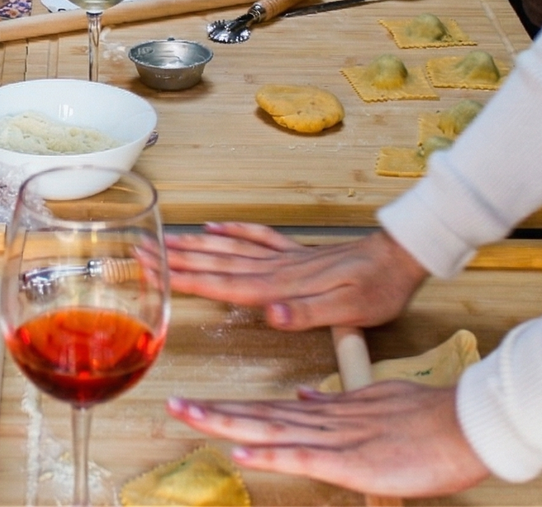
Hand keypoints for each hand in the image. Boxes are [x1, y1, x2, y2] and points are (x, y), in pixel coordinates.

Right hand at [165, 226, 426, 328]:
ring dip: (194, 246)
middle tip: (139, 248)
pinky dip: (233, 232)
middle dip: (174, 258)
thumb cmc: (379, 289)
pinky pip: (258, 239)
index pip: (222, 284)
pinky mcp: (299, 255)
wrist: (402, 257)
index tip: (152, 269)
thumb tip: (271, 314)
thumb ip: (306, 313)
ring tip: (164, 239)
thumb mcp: (349, 311)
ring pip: (229, 251)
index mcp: (281, 287)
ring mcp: (286, 259)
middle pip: (215, 263)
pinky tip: (216, 228)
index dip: (183, 278)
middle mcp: (276, 270)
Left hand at [167, 382, 489, 498]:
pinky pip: (305, 457)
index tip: (196, 403)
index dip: (231, 407)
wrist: (469, 422)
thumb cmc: (428, 418)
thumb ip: (334, 403)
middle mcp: (325, 421)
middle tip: (173, 404)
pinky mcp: (354, 461)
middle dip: (214, 412)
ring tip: (189, 416)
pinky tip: (242, 449)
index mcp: (330, 411)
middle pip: (260, 416)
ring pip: (272, 430)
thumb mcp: (373, 402)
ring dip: (228, 424)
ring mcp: (337, 439)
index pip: (270, 410)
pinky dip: (272, 453)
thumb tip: (301, 396)